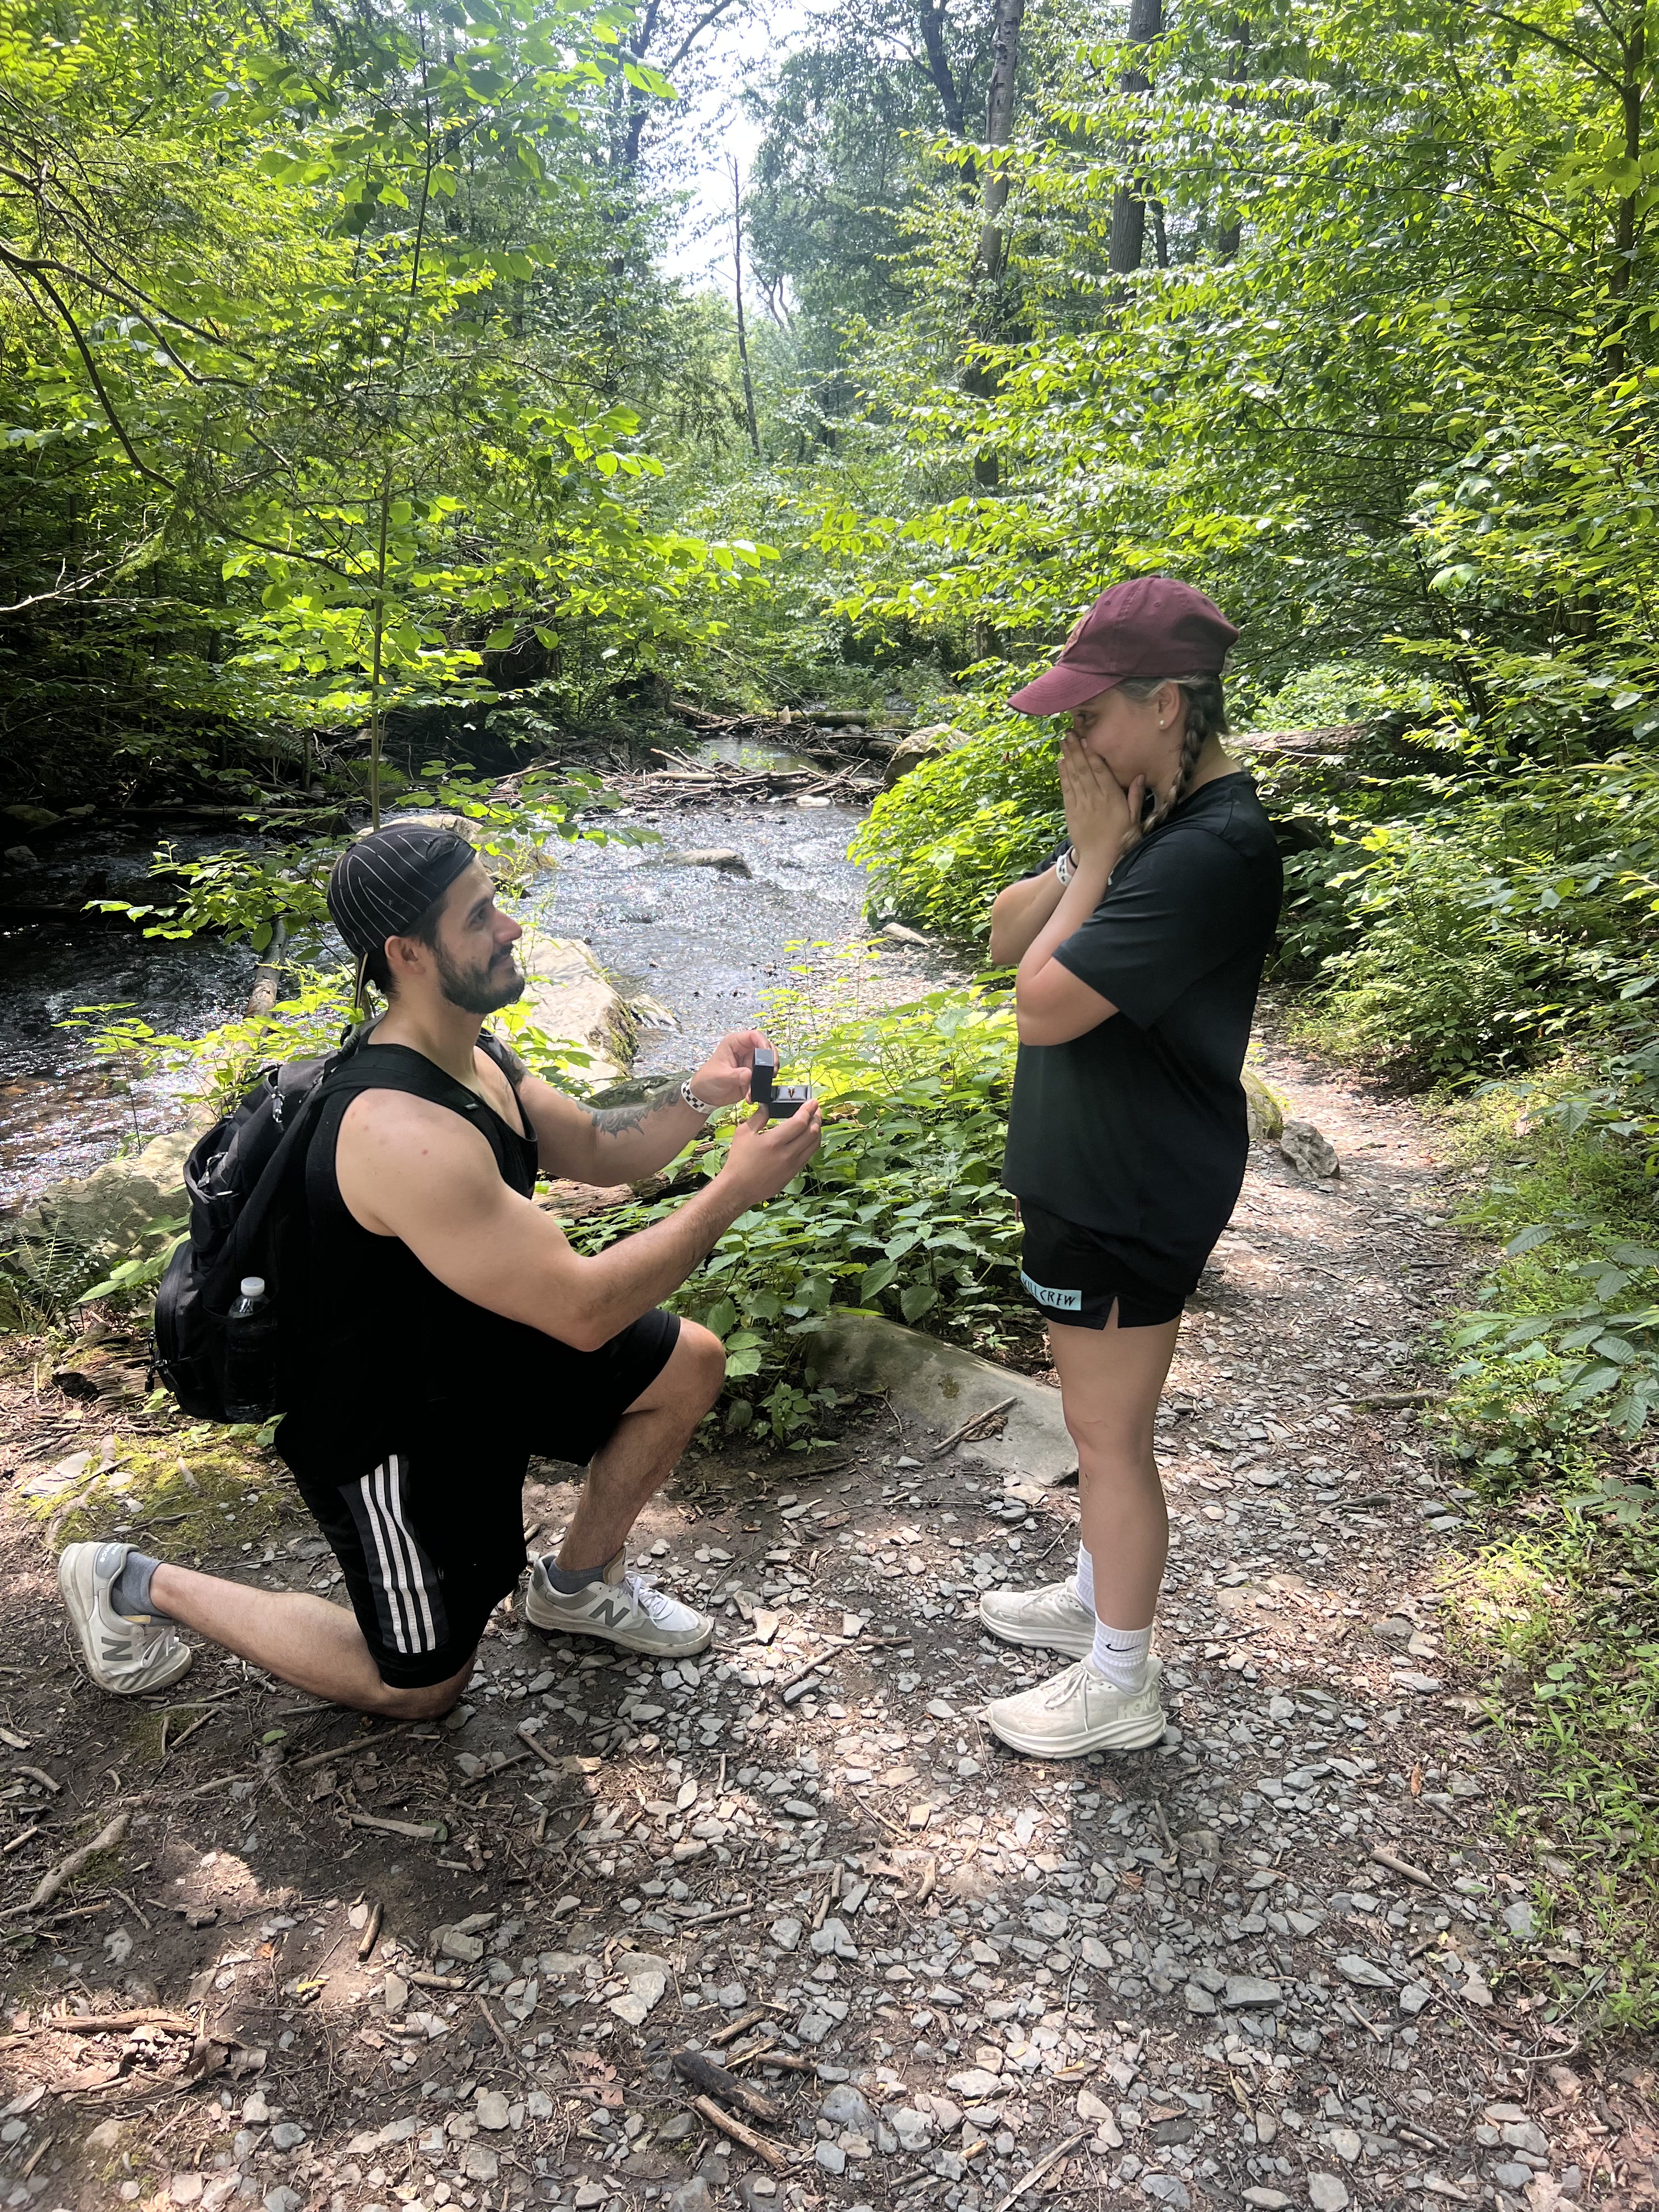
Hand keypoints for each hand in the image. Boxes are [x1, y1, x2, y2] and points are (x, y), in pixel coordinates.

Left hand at [692, 1028, 770, 1107]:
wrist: (705, 1096)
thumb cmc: (707, 1080)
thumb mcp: (720, 1076)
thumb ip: (735, 1075)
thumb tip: (749, 1074)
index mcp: (734, 1043)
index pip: (754, 1035)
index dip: (763, 1042)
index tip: (767, 1053)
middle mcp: (744, 1051)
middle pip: (765, 1048)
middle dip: (771, 1059)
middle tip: (772, 1070)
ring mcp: (749, 1064)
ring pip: (767, 1063)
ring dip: (769, 1073)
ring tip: (766, 1082)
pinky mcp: (752, 1076)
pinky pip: (763, 1078)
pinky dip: (761, 1086)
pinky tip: (751, 1095)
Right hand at [719, 1099, 822, 1204]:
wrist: (739, 1188)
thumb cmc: (739, 1160)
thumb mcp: (744, 1133)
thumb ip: (758, 1117)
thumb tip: (768, 1105)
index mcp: (774, 1141)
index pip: (800, 1122)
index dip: (809, 1109)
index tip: (812, 1101)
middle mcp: (787, 1153)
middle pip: (812, 1132)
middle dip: (816, 1117)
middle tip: (816, 1109)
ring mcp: (792, 1165)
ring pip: (814, 1144)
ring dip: (817, 1130)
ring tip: (815, 1122)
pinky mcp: (793, 1173)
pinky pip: (808, 1155)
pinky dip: (811, 1144)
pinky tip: (808, 1138)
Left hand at [1059, 735, 1143, 868]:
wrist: (1100, 859)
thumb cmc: (1121, 839)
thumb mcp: (1134, 818)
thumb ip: (1135, 796)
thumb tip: (1140, 775)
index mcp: (1111, 798)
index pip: (1099, 771)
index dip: (1091, 753)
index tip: (1085, 739)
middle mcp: (1095, 798)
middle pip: (1084, 769)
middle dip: (1076, 750)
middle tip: (1069, 732)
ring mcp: (1081, 805)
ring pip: (1073, 777)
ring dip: (1067, 757)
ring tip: (1063, 741)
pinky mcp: (1071, 812)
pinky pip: (1066, 790)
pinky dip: (1063, 775)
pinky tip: (1061, 763)